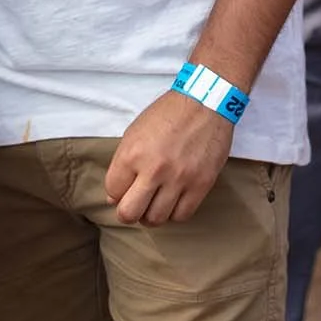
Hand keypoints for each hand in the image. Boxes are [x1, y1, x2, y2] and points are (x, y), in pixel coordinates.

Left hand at [105, 91, 233, 225]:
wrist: (207, 101)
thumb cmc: (169, 114)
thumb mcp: (135, 132)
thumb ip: (122, 165)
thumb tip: (114, 198)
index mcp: (132, 153)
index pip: (112, 192)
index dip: (117, 191)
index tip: (127, 186)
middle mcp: (154, 169)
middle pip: (129, 214)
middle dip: (129, 213)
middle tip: (136, 204)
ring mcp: (179, 178)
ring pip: (156, 219)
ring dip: (152, 214)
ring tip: (156, 202)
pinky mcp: (201, 183)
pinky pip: (182, 215)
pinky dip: (175, 213)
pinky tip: (175, 200)